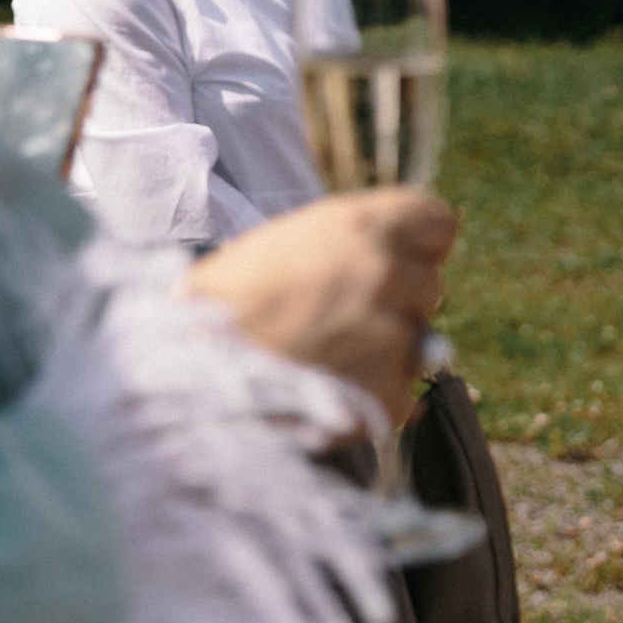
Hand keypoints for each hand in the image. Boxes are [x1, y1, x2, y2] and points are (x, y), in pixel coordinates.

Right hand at [188, 189, 457, 422]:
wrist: (184, 375)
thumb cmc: (222, 304)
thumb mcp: (286, 242)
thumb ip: (351, 245)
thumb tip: (403, 262)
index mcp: (360, 225)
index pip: (438, 223)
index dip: (417, 245)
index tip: (396, 261)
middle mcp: (385, 274)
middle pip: (430, 286)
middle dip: (397, 302)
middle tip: (339, 317)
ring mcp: (390, 337)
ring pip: (421, 343)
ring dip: (388, 353)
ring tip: (325, 358)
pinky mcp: (385, 396)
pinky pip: (401, 395)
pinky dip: (372, 399)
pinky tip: (324, 390)